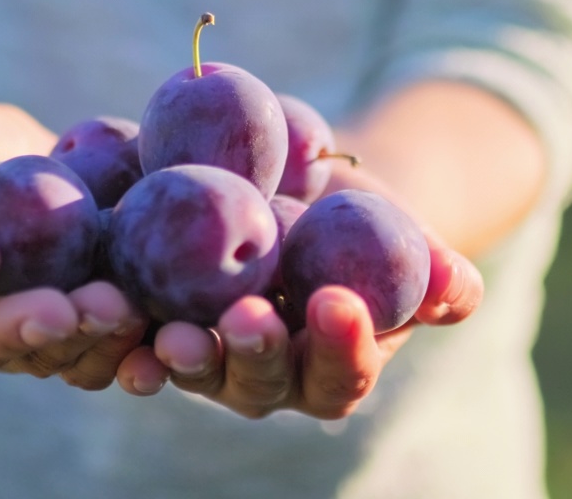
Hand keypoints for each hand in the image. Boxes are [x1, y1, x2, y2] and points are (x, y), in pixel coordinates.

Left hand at [113, 168, 482, 418]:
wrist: (295, 188)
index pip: (341, 372)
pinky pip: (136, 340)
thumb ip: (435, 271)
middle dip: (256, 353)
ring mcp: (206, 356)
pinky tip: (114, 316)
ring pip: (197, 369)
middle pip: (261, 382)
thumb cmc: (362, 220)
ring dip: (186, 356)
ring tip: (176, 333)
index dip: (343, 346)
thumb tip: (458, 287)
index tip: (338, 301)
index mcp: (330, 365)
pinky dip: (125, 337)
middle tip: (249, 317)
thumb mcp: (402, 234)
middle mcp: (264, 376)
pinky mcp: (154, 323)